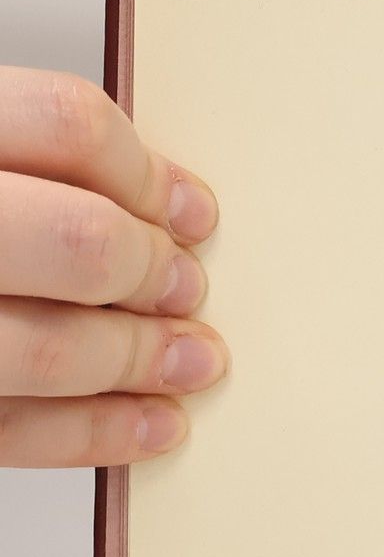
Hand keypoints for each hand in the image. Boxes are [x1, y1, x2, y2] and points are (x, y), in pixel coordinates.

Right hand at [0, 68, 223, 466]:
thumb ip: (18, 161)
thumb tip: (154, 205)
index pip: (63, 124)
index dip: (144, 170)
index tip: (189, 210)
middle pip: (73, 238)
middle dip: (149, 272)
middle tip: (185, 286)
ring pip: (44, 345)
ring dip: (140, 360)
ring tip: (192, 361)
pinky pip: (2, 429)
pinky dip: (91, 433)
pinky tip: (149, 425)